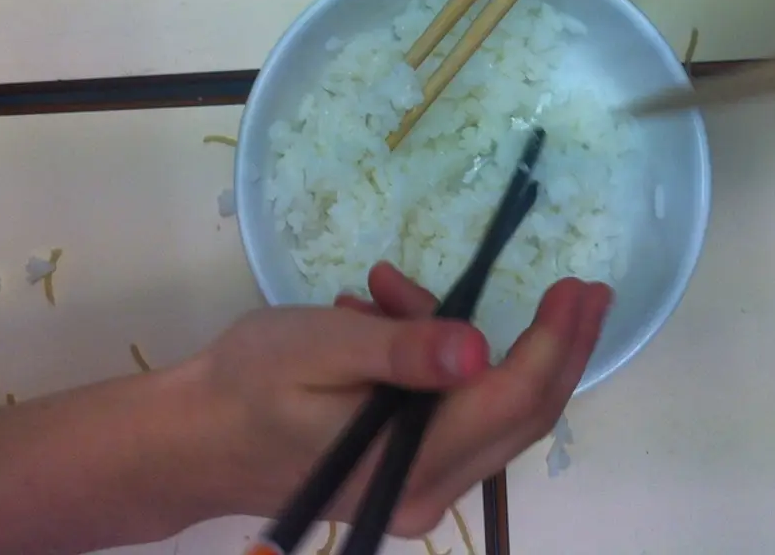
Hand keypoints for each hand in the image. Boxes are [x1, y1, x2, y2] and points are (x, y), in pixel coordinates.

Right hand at [0, 264, 609, 554]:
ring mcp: (418, 488)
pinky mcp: (405, 473)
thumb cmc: (247, 383)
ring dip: (477, 344)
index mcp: (410, 459)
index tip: (578, 286)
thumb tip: (478, 347)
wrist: (192, 439)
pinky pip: (453, 413)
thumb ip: (398, 350)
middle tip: (582, 287)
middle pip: (523, 415)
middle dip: (557, 347)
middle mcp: (428, 488)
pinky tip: (378, 314)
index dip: (556, 342)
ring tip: (388, 289)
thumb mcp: (318, 345)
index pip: (514, 399)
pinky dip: (439, 361)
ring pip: (492, 412)